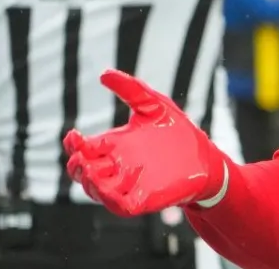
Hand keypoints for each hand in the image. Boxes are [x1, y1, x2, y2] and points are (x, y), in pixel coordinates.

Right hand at [64, 70, 223, 216]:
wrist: (206, 157)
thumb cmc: (178, 132)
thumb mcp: (155, 105)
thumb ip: (131, 89)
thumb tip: (104, 73)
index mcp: (114, 145)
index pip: (82, 149)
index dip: (72, 145)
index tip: (74, 136)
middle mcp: (117, 167)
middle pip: (83, 172)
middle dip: (76, 166)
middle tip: (81, 156)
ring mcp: (129, 185)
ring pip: (97, 191)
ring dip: (89, 184)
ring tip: (90, 171)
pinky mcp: (145, 199)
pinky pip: (121, 205)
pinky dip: (114, 197)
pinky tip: (120, 182)